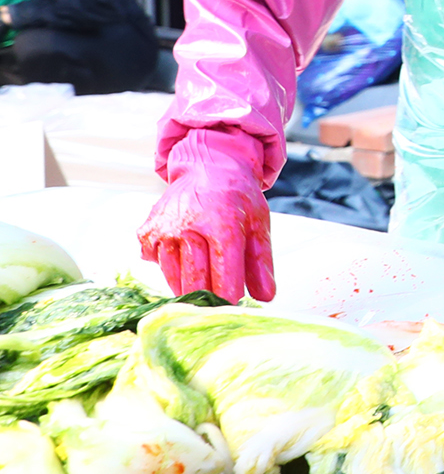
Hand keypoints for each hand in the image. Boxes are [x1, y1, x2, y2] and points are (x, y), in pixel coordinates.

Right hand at [138, 127, 275, 301]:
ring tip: (204, 280)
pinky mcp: (147, 233)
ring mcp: (164, 230)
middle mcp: (189, 227)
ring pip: (173, 278)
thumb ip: (261, 263)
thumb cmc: (238, 198)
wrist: (208, 167)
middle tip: (218, 302)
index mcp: (223, 225)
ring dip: (188, 286)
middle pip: (195, 281)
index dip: (229, 295)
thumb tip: (265, 298)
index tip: (233, 306)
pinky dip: (169, 268)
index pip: (224, 274)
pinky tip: (183, 256)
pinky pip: (155, 264)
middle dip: (208, 297)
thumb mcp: (259, 223)